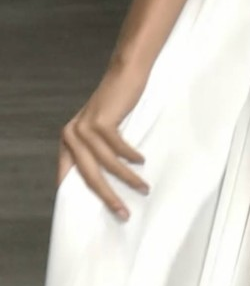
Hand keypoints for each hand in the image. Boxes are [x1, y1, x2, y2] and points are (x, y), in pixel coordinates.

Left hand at [57, 59, 150, 219]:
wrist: (126, 72)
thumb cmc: (118, 102)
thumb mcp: (102, 128)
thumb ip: (97, 149)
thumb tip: (108, 180)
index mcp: (69, 140)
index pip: (70, 177)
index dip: (83, 197)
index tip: (101, 212)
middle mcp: (71, 136)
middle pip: (88, 176)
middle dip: (107, 197)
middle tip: (123, 213)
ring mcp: (84, 128)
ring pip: (105, 164)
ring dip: (127, 179)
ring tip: (143, 187)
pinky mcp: (101, 121)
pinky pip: (117, 148)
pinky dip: (130, 157)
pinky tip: (141, 161)